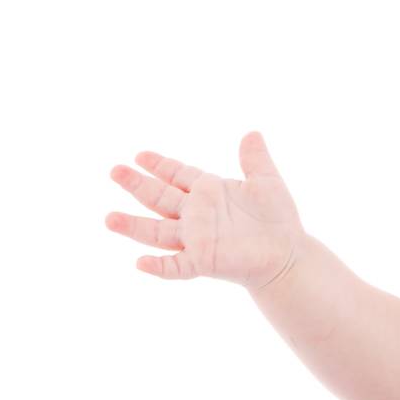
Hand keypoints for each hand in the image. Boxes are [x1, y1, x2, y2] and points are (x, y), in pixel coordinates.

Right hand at [105, 131, 304, 288]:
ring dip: (134, 227)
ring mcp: (197, 239)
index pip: (177, 176)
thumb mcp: (267, 183)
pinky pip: (177, 266)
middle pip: (159, 198)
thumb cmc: (278, 220)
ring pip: (158, 232)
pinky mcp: (204, 261)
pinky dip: (159, 266)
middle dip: (137, 185)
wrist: (289, 254)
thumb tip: (252, 133)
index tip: (140, 155)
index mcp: (209, 192)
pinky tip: (140, 263)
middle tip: (115, 171)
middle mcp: (196, 215)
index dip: (159, 165)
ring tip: (109, 219)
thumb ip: (256, 160)